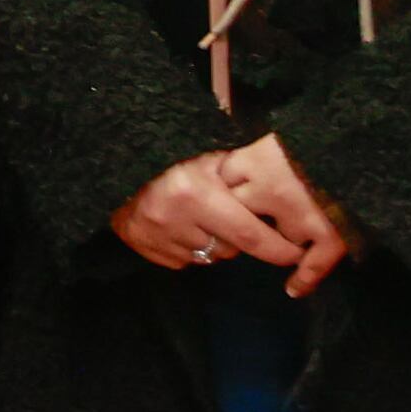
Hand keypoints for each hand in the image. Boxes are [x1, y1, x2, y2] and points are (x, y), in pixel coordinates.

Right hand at [109, 149, 307, 279]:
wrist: (112, 156)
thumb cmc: (169, 151)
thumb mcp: (207, 154)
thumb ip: (239, 173)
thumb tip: (284, 192)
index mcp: (196, 192)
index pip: (250, 236)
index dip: (279, 249)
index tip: (298, 254)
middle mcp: (175, 219)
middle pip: (230, 249)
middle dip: (241, 238)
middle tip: (234, 216)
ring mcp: (156, 237)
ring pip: (207, 256)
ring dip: (213, 242)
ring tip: (201, 215)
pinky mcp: (143, 248)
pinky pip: (183, 260)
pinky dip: (188, 246)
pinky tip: (180, 224)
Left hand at [213, 134, 357, 297]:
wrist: (371, 142)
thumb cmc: (323, 130)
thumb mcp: (283, 130)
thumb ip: (260, 147)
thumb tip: (234, 157)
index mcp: (257, 158)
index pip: (225, 179)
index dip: (231, 183)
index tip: (235, 185)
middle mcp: (272, 190)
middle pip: (243, 213)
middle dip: (248, 213)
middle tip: (256, 213)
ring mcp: (301, 217)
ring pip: (277, 239)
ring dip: (282, 236)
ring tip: (290, 231)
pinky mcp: (331, 235)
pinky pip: (312, 265)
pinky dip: (304, 279)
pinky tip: (293, 290)